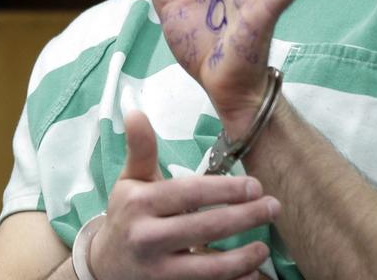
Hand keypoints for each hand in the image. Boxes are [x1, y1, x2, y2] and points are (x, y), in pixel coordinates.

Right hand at [89, 110, 279, 279]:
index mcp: (140, 203)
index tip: (255, 185)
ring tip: (265, 246)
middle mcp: (147, 237)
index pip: (190, 193)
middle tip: (273, 207)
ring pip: (208, 268)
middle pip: (205, 227)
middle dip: (244, 217)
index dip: (225, 190)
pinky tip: (253, 275)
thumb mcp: (130, 181)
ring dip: (242, 258)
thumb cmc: (126, 215)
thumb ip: (141, 149)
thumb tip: (136, 112)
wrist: (103, 265)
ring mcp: (157, 271)